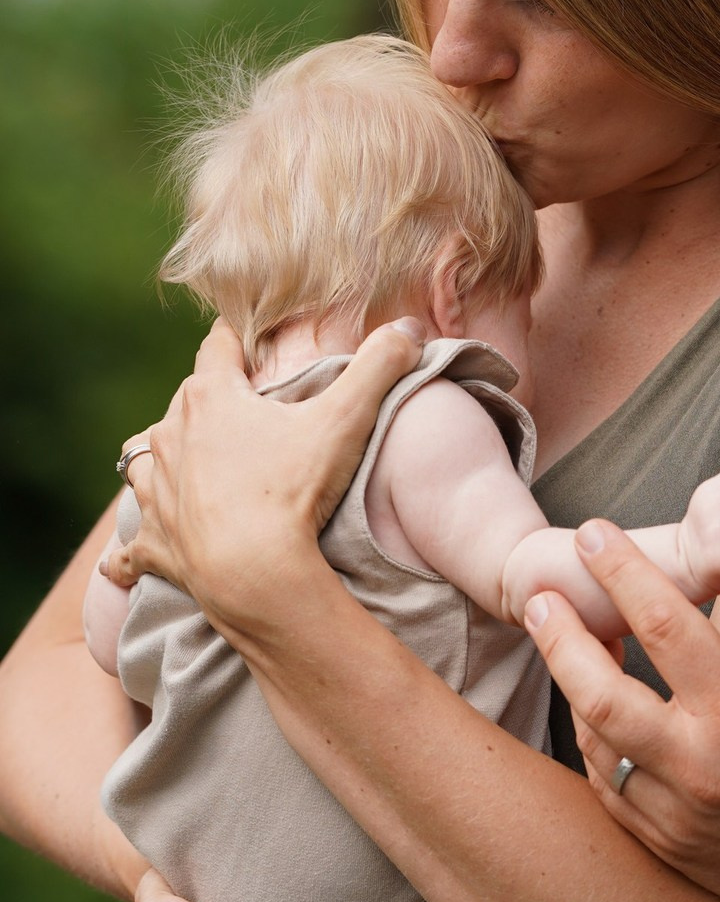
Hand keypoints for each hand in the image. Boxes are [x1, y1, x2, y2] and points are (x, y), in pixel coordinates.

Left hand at [105, 318, 424, 617]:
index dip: (237, 339)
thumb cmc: (295, 489)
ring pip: (144, 462)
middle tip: (243, 411)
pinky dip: (130, 551)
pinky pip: (129, 547)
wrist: (254, 572)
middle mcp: (171, 436)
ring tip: (184, 468)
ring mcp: (157, 491)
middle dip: (209, 401)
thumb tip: (411, 329)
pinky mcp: (154, 543)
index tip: (248, 338)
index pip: (218, 347)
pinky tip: (126, 561)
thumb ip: (380, 366)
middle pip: (184, 402)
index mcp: (211, 397)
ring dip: (162, 463)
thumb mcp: (347, 419)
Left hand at [524, 522, 719, 901]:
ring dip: (572, 686)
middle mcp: (700, 767)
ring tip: (567, 641)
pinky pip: (607, 789)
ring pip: (594, 744)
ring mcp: (679, 815)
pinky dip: (594, 742)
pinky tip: (598, 707)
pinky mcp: (669, 845)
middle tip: (538, 596)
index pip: (662, 622)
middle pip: (597, 694)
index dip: (620, 569)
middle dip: (558, 637)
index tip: (593, 532)